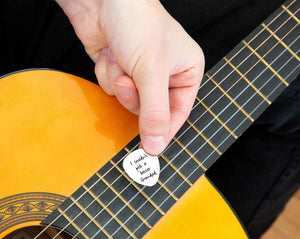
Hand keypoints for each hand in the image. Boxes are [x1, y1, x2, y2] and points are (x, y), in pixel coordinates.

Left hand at [56, 0, 203, 154]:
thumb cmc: (137, 22)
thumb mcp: (152, 71)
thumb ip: (155, 112)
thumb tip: (155, 146)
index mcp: (186, 72)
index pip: (178, 113)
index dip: (164, 131)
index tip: (150, 148)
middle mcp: (165, 75)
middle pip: (150, 110)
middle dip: (134, 96)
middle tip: (130, 79)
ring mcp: (141, 74)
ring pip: (129, 100)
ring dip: (120, 82)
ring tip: (120, 59)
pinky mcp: (121, 71)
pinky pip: (113, 89)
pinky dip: (108, 74)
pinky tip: (110, 55)